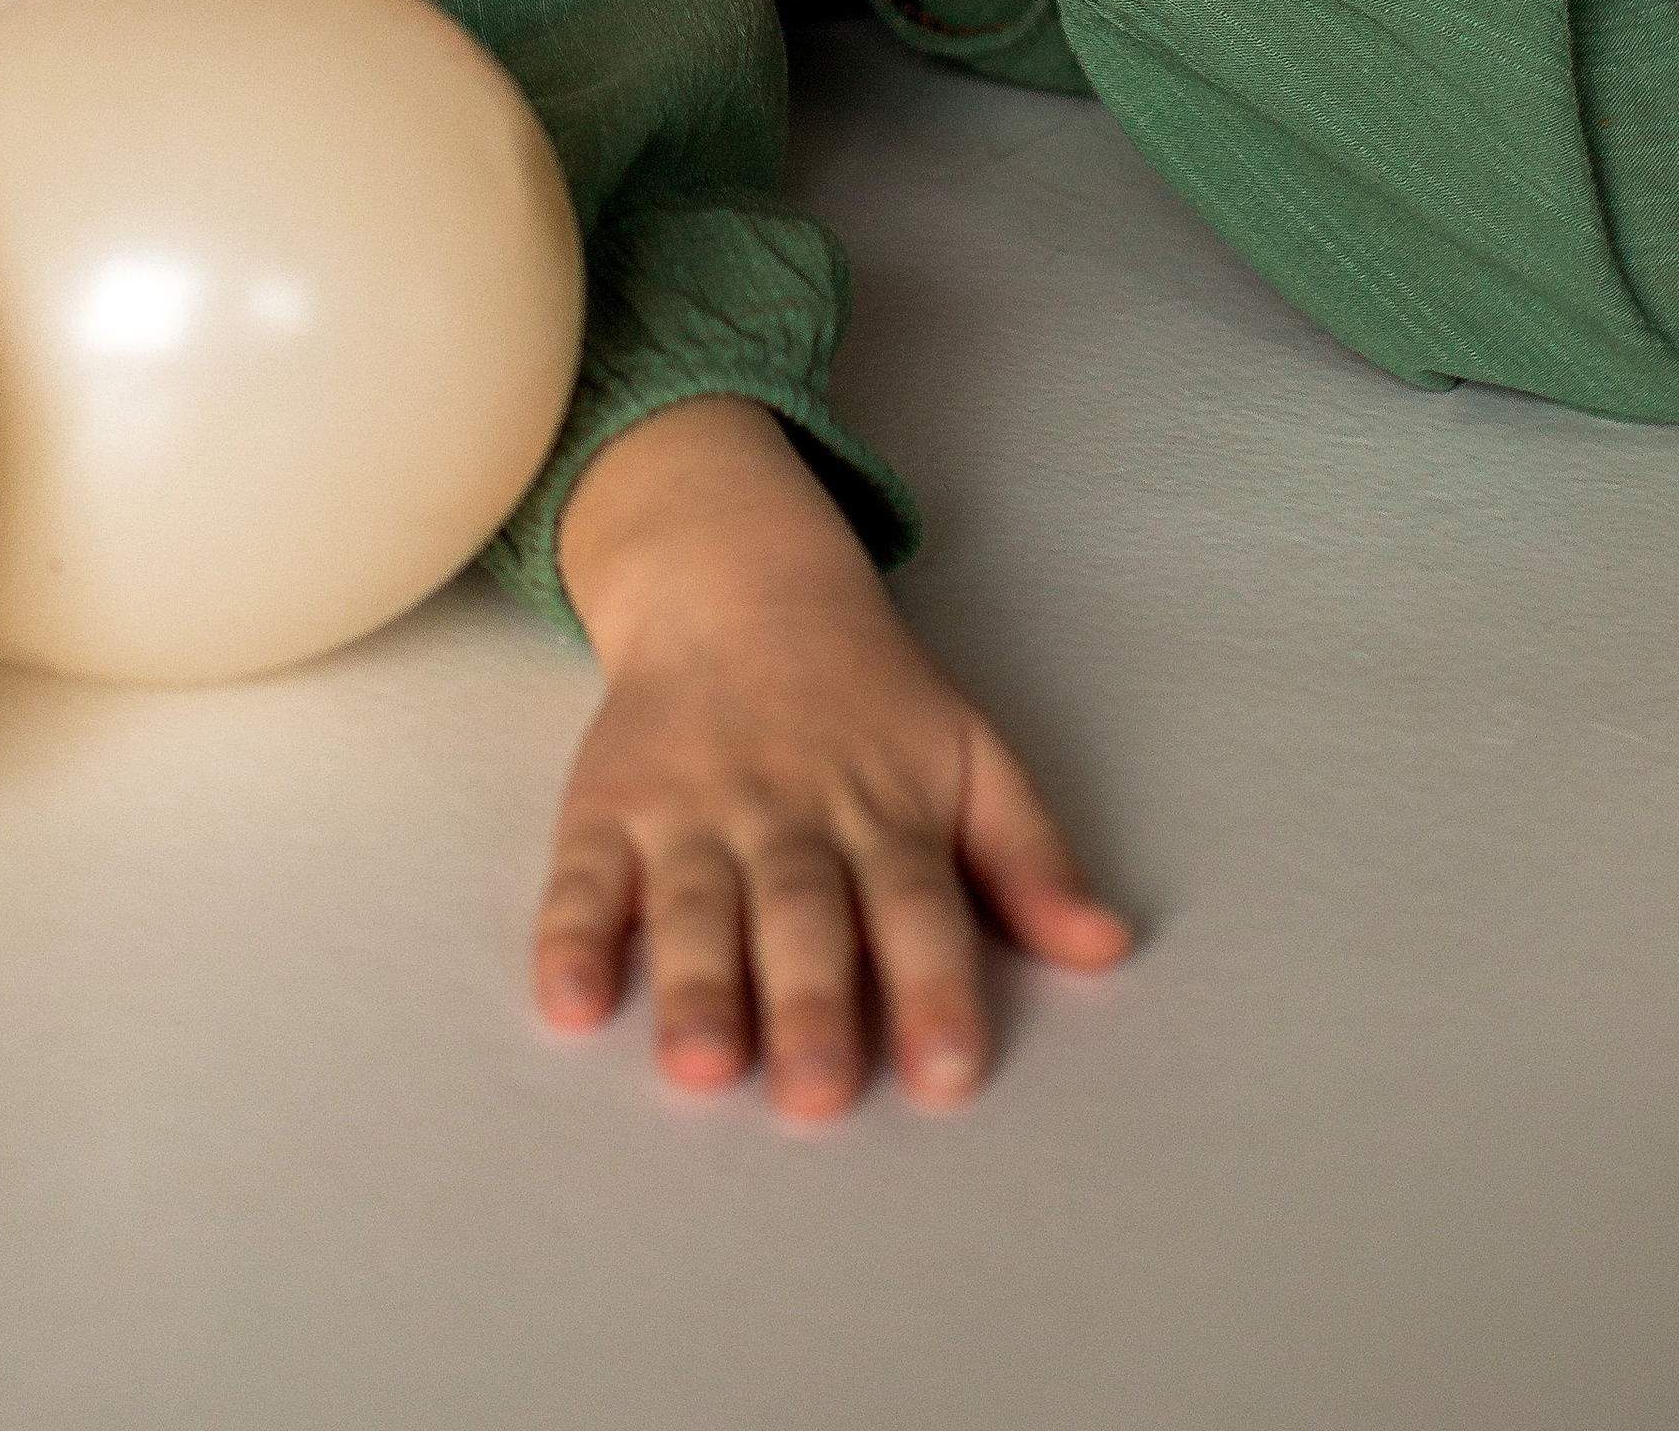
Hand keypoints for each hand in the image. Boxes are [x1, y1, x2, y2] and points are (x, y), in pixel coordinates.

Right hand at [544, 399, 1131, 1120]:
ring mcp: (691, 810)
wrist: (736, 583)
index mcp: (884, 809)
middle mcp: (787, 814)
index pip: (918, 903)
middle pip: (803, 912)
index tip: (948, 1074)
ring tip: (702, 1065)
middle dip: (810, 1002)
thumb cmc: (869, 699)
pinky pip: (582, 875)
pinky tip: (571, 998)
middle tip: (817, 1093)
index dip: (933, 987)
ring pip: (694, 903)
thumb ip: (1030, 855)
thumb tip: (1108, 946)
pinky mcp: (608, 806)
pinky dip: (570, 935)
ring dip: (696, 983)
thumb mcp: (969, 755)